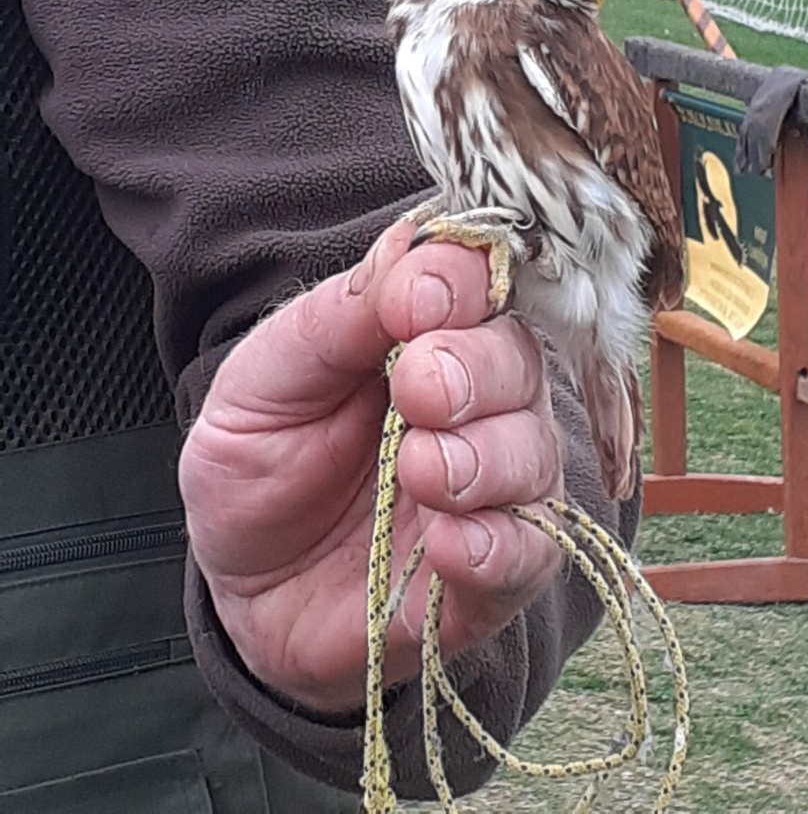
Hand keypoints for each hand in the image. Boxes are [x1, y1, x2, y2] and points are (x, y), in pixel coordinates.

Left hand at [178, 219, 562, 713]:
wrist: (242, 590)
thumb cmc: (258, 468)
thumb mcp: (261, 384)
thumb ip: (331, 322)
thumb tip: (407, 247)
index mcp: (422, 336)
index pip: (475, 283)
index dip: (457, 282)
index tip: (411, 303)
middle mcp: (475, 401)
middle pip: (518, 361)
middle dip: (475, 368)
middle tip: (418, 389)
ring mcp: (492, 487)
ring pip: (535, 452)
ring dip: (485, 457)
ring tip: (419, 472)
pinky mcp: (496, 572)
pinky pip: (533, 551)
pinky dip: (496, 544)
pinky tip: (445, 544)